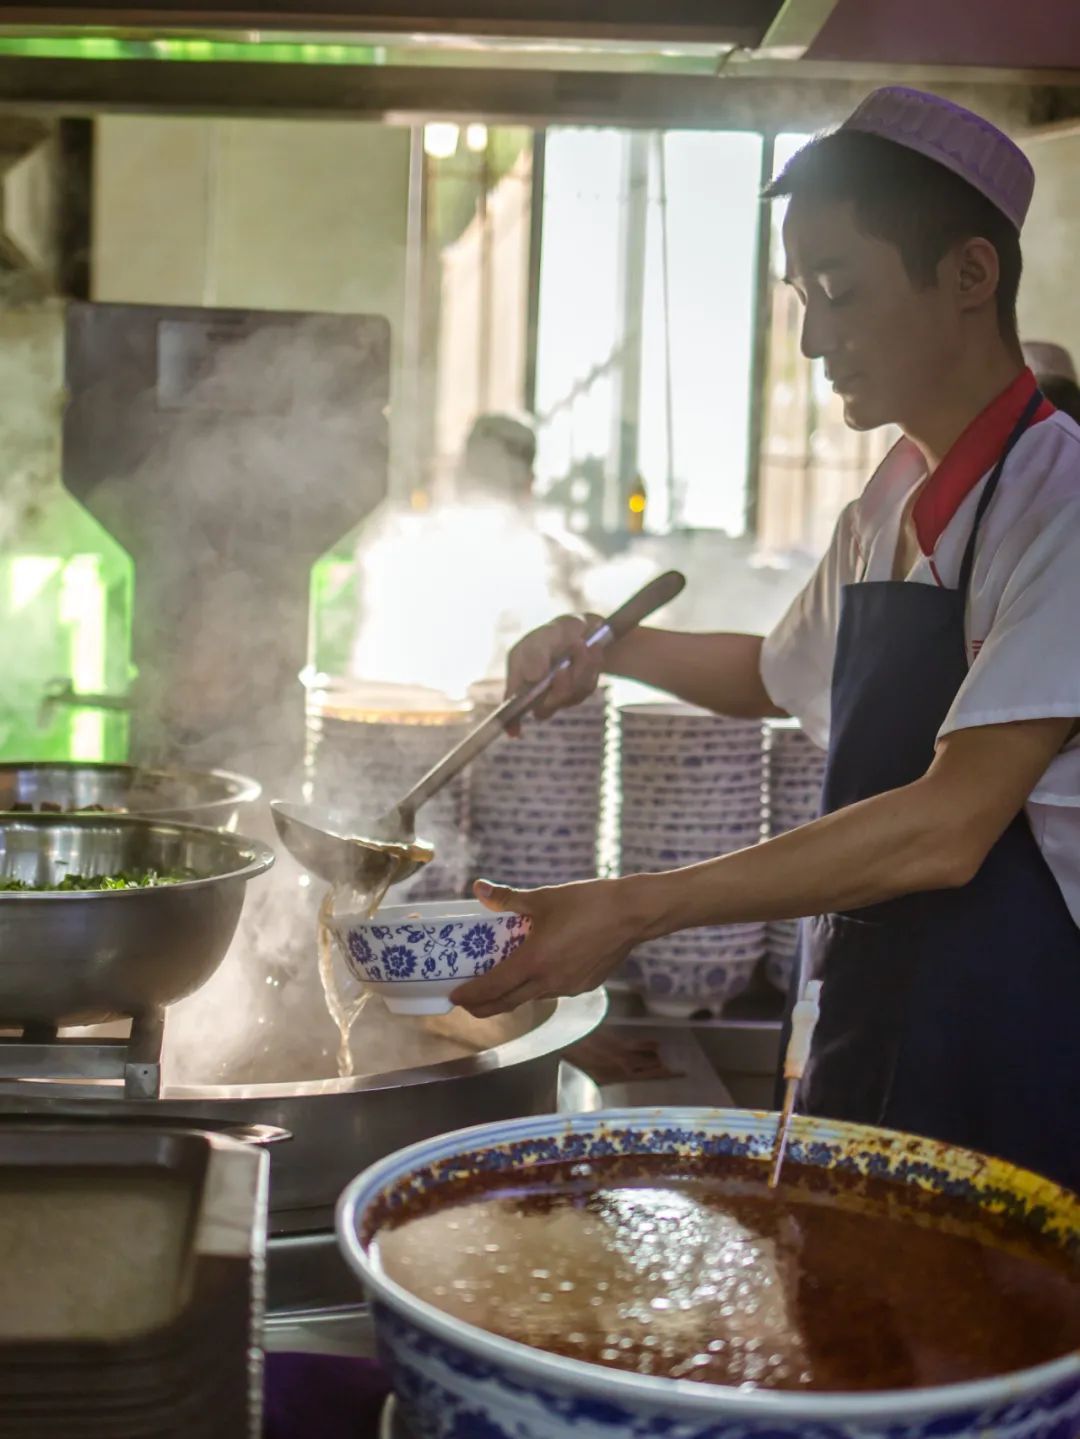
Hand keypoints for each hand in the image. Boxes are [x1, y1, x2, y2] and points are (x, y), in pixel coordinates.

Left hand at [451, 875, 646, 1017]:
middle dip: (483, 1006)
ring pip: (531, 998)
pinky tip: (541, 968)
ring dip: (512, 994)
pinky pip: (554, 991)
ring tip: (501, 979)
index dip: (470, 996)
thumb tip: (479, 889)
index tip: (454, 997)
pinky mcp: (585, 986)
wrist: (633, 913)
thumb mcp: (543, 899)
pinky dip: (539, 985)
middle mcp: (549, 982)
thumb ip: (508, 899)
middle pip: (507, 1004)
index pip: (492, 989)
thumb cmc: (587, 903)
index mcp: (533, 962)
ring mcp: (568, 987)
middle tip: (468, 1000)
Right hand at [505, 613, 603, 730]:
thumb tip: (534, 676)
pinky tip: (593, 649)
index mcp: (520, 680)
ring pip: (571, 695)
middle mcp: (538, 694)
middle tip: (564, 666)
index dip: (511, 721)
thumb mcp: (542, 638)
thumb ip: (535, 655)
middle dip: (559, 687)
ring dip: (579, 668)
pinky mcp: (580, 693)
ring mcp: (560, 695)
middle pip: (545, 708)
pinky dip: (592, 666)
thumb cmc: (553, 635)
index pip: (511, 706)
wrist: (582, 630)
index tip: (515, 731)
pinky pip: (587, 687)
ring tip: (582, 644)